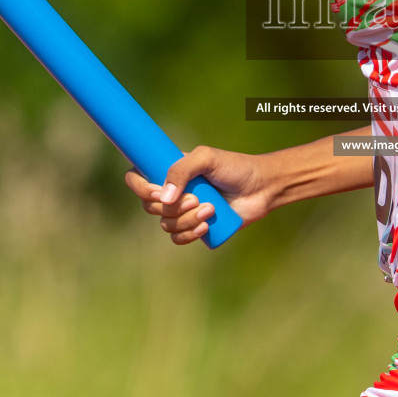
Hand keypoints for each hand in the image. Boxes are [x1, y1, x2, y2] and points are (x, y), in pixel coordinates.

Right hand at [123, 144, 274, 244]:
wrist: (261, 188)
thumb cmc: (235, 167)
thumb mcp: (207, 158)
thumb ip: (182, 169)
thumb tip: (165, 198)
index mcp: (169, 171)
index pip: (136, 179)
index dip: (141, 188)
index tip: (160, 192)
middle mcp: (173, 191)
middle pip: (150, 206)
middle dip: (173, 207)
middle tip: (197, 199)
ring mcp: (183, 211)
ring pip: (166, 225)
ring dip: (186, 220)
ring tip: (210, 210)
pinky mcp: (196, 227)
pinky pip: (178, 238)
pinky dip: (189, 234)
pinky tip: (207, 226)